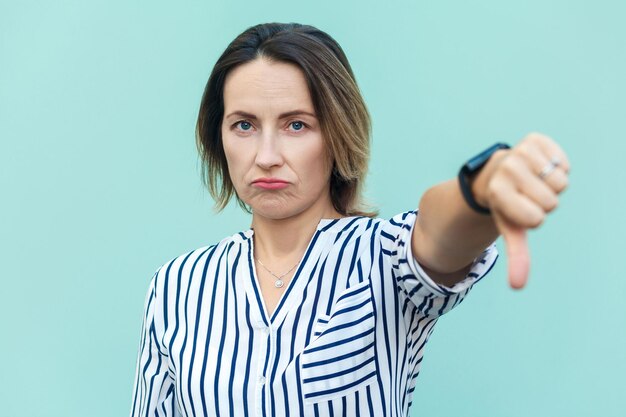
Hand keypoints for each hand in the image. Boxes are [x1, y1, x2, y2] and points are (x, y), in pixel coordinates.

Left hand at [472, 132, 570, 288]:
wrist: (498, 172)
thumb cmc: (507, 205)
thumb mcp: (510, 229)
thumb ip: (516, 256)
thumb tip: (518, 286)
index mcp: (497, 193)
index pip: (537, 219)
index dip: (534, 218)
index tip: (519, 208)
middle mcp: (507, 169)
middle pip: (552, 201)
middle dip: (544, 202)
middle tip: (526, 194)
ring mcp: (520, 152)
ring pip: (562, 182)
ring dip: (552, 185)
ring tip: (533, 180)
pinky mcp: (535, 139)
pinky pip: (565, 162)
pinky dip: (558, 167)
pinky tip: (540, 166)